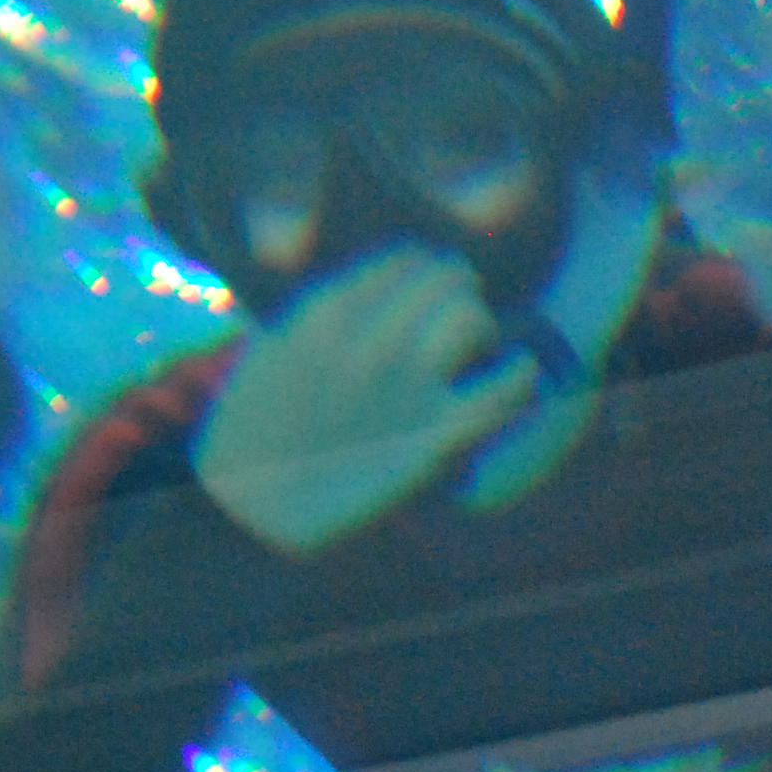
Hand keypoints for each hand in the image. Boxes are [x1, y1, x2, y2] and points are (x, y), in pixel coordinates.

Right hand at [195, 247, 536, 555]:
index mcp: (329, 313)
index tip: (427, 285)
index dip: (424, 269)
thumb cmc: (255, 429)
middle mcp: (372, 341)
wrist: (251, 510)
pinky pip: (501, 392)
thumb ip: (326, 306)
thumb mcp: (275, 345)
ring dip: (481, 325)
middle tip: (455, 311)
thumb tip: (383, 281)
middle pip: (445, 280)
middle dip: (456, 289)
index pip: (405, 260)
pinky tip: (520, 370)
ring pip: (472, 319)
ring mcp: (408, 389)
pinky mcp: (436, 440)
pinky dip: (519, 374)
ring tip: (477, 345)